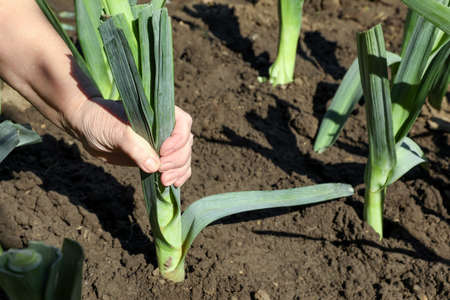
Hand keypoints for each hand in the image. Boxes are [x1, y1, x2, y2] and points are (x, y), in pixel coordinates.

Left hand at [67, 97, 192, 186]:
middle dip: (177, 160)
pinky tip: (173, 184)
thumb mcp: (116, 131)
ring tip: (164, 181)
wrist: (86, 129)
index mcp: (159, 113)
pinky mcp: (156, 157)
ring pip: (183, 157)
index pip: (182, 123)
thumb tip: (154, 166)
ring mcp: (161, 143)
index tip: (163, 151)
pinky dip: (178, 175)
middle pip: (185, 144)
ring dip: (179, 170)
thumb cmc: (100, 120)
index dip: (178, 139)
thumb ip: (135, 147)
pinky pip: (175, 167)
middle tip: (161, 171)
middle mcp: (164, 127)